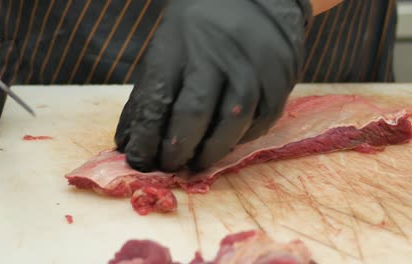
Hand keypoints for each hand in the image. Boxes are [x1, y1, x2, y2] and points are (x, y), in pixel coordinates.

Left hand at [115, 0, 311, 171]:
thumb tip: (130, 141)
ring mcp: (252, 66)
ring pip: (232, 122)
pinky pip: (262, 120)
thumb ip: (151, 92)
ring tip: (197, 163)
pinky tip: (228, 142)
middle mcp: (217, 55)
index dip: (145, 136)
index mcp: (180, 45)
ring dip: (211, 152)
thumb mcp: (169, 45)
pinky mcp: (280, 76)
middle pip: (194, 114)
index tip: (138, 159)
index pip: (157, 99)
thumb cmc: (203, 26)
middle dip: (177, 149)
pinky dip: (242, 139)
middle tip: (169, 165)